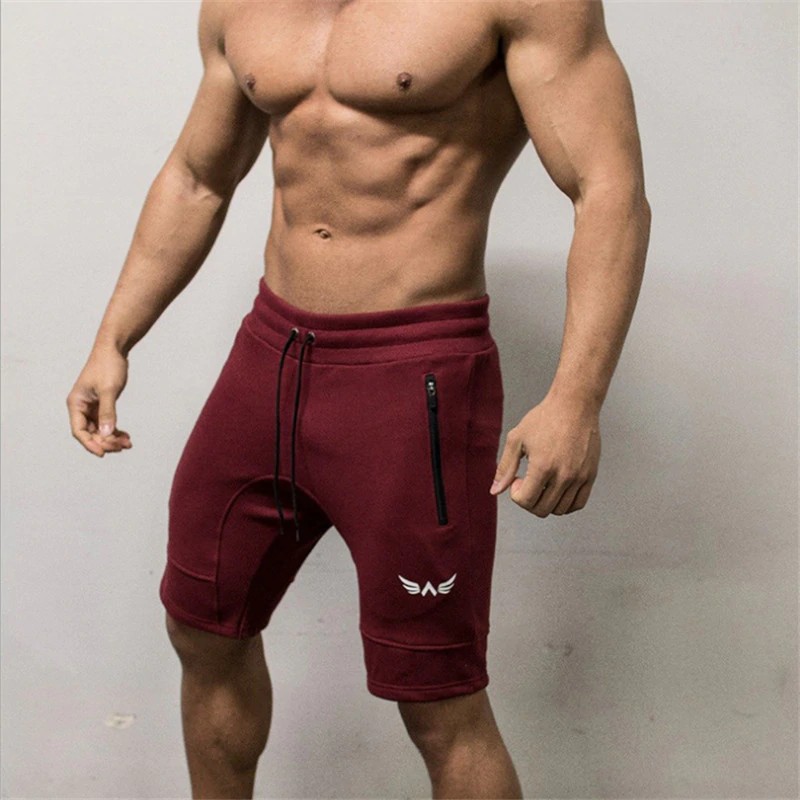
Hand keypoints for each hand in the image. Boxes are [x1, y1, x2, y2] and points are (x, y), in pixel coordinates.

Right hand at [66, 345, 132, 457]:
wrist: (113, 350)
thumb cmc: (107, 366)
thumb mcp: (108, 390)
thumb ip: (107, 412)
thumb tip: (107, 433)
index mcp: (76, 403)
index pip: (79, 431)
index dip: (90, 444)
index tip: (104, 453)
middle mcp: (81, 407)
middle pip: (90, 433)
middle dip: (105, 441)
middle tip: (122, 446)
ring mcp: (91, 406)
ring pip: (99, 429)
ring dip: (112, 438)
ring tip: (127, 444)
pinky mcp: (101, 404)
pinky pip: (106, 423)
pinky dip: (115, 430)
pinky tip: (126, 436)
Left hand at [490, 394, 599, 516]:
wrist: (574, 405)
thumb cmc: (544, 418)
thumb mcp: (517, 439)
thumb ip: (505, 467)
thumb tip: (495, 491)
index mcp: (543, 466)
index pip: (525, 501)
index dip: (515, 494)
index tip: (517, 479)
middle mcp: (563, 475)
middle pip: (542, 510)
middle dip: (529, 501)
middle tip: (528, 482)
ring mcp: (579, 477)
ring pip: (559, 510)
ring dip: (546, 502)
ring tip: (542, 483)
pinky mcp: (591, 476)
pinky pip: (578, 504)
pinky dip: (564, 504)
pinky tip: (556, 488)